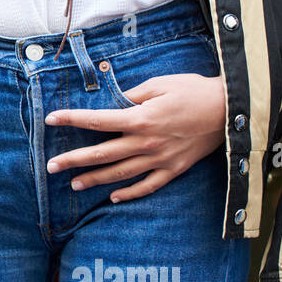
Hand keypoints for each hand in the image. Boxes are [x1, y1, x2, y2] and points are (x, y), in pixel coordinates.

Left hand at [44, 73, 226, 201]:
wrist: (230, 110)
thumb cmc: (194, 91)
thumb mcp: (160, 84)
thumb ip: (132, 96)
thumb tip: (113, 104)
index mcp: (140, 118)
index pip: (97, 120)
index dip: (71, 119)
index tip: (51, 119)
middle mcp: (146, 143)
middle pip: (102, 154)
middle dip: (73, 160)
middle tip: (50, 166)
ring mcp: (160, 159)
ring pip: (120, 174)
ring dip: (94, 180)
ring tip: (74, 184)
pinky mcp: (174, 169)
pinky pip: (147, 185)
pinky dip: (129, 193)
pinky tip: (113, 197)